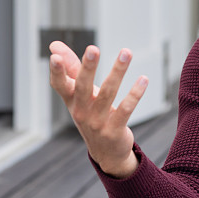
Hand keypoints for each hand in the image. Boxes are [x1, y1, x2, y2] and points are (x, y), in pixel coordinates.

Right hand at [48, 42, 147, 177]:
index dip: (56, 72)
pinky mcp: (114, 130)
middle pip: (83, 87)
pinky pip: (125, 109)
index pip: (60, 85)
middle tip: (93, 48)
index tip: (55, 56)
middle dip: (88, 67)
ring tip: (126, 52)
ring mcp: (97, 123)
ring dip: (117, 72)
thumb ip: (71, 69)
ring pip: (108, 93)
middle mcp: (81, 111)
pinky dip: (135, 94)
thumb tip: (54, 45)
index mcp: (71, 101)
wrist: (106, 152)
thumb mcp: (80, 95)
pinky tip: (143, 79)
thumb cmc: (92, 114)